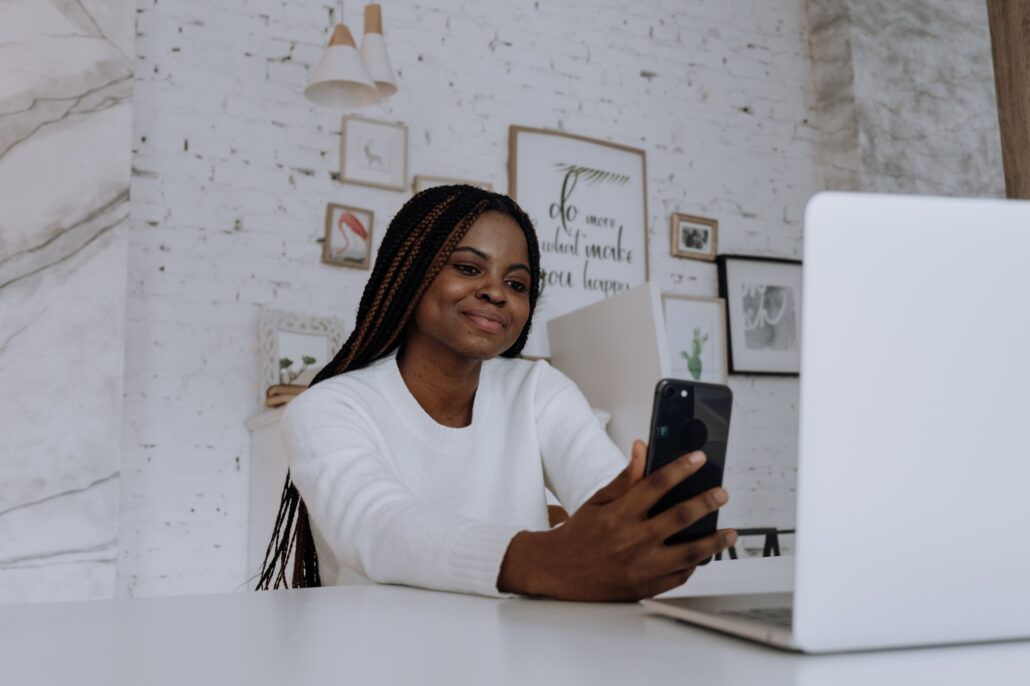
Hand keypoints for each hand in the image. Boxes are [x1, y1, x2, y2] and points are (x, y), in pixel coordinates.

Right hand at [498, 440, 736, 600]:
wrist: (558, 571)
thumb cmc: (580, 534)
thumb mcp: (598, 501)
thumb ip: (625, 477)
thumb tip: (642, 449)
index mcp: (619, 515)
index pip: (656, 485)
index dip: (680, 468)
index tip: (698, 459)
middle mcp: (631, 541)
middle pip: (679, 517)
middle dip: (706, 502)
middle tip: (721, 494)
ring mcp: (640, 567)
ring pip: (688, 553)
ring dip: (713, 541)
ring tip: (728, 533)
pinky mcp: (644, 588)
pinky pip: (678, 577)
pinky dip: (694, 565)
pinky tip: (702, 556)